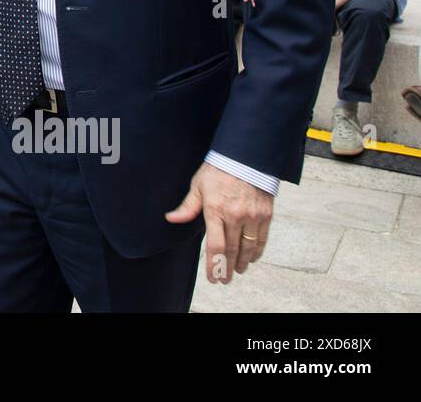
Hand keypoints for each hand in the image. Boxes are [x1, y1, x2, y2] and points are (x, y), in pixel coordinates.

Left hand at [165, 161, 271, 283]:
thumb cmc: (218, 170)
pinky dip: (256, 251)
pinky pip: (261, 239)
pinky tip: (251, 258)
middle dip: (227, 269)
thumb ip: (187, 206)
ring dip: (243, 263)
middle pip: (232, 251)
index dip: (213, 265)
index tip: (212, 278)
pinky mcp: (266, 214)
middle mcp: (235, 216)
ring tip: (237, 271)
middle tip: (224, 280)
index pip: (215, 246)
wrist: (245, 156)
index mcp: (215, 210)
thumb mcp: (198, 185)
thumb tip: (171, 219)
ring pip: (248, 248)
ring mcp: (252, 216)